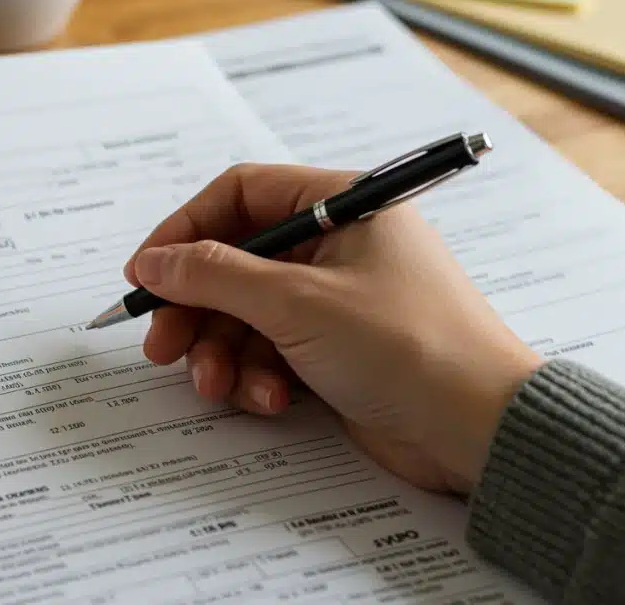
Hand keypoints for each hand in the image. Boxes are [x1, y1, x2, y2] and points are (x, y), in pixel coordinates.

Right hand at [124, 164, 541, 493]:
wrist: (480, 430)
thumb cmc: (407, 346)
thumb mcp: (297, 303)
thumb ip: (215, 276)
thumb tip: (153, 261)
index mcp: (343, 207)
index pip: (240, 195)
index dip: (184, 231)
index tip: (145, 273)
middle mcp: (337, 247)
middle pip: (234, 262)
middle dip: (195, 308)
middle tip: (161, 346)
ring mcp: (336, 302)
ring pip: (247, 315)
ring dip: (222, 352)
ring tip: (216, 385)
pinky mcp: (336, 352)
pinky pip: (273, 353)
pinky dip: (259, 377)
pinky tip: (270, 401)